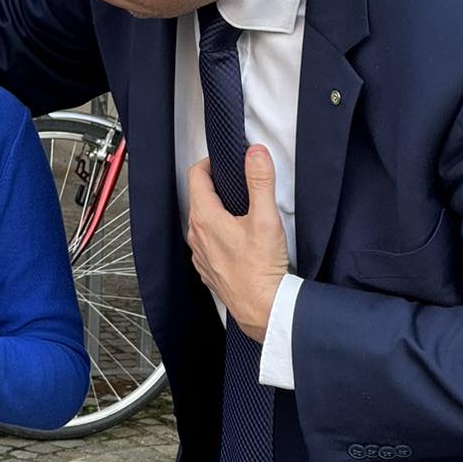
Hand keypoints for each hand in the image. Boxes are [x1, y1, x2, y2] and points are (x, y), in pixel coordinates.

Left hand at [186, 145, 289, 342]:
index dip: (209, 164)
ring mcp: (200, 254)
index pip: (196, 177)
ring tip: (237, 209)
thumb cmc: (262, 267)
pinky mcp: (208, 269)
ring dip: (214, 210)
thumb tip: (255, 153)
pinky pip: (206, 243)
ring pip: (201, 221)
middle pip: (198, 198)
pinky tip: (235, 238)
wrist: (263, 307)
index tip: (223, 162)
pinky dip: (216, 233)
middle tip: (234, 181)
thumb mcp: (266, 218)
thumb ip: (260, 181)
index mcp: (205, 217)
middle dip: (214, 186)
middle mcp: (196, 235)